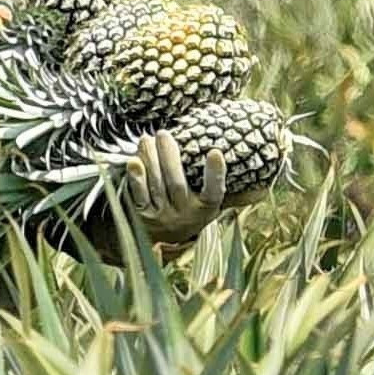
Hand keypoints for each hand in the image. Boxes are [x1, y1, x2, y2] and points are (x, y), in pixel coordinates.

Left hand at [124, 130, 258, 246]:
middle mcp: (185, 216)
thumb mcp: (207, 202)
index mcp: (206, 209)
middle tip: (164, 133)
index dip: (216, 173)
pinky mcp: (143, 217)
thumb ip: (215, 184)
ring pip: (157, 186)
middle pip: (177, 184)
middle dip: (170, 156)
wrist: (162, 242)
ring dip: (151, 160)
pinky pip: (138, 196)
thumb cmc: (189, 209)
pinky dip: (136, 178)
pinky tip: (133, 161)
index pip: (214, 192)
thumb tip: (240, 157)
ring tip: (147, 139)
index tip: (216, 152)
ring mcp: (163, 217)